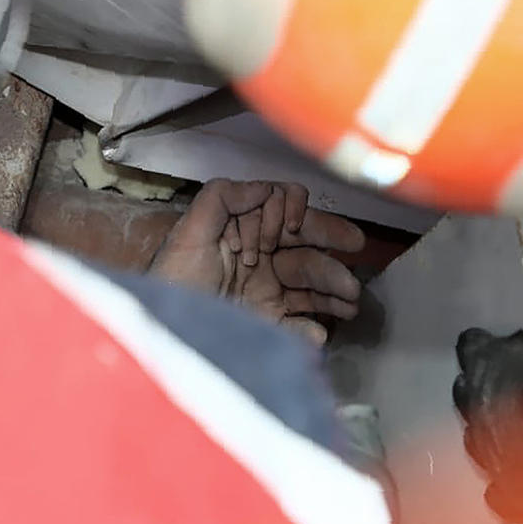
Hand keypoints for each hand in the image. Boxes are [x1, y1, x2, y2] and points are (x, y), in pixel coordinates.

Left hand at [150, 179, 364, 343]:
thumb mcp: (188, 234)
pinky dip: (312, 330)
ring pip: (312, 286)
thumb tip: (267, 186)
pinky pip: (299, 325)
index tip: (288, 230)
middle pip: (306, 249)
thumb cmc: (172, 284)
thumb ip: (223, 199)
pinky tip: (318, 334)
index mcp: (244, 233)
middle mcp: (261, 260)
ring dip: (335, 289)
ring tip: (352, 301)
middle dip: (332, 250)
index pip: (285, 214)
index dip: (294, 215)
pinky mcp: (268, 325)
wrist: (164, 337)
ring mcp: (266, 294)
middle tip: (358, 250)